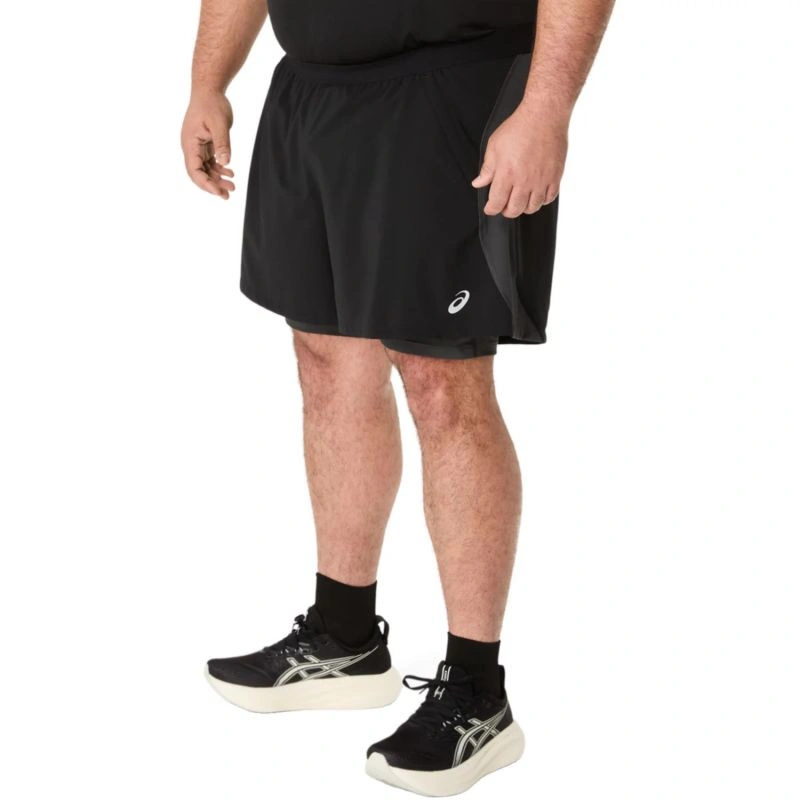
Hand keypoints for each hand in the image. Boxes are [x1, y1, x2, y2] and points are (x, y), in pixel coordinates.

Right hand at [181, 91, 235, 198]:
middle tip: (228, 195)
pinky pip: (210, 162)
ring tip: (232, 187)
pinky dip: (219, 169)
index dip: (206, 184)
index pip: (194, 171)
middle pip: (199, 173)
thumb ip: (222, 144)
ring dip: (217, 179)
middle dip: (213, 185)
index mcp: (190, 144)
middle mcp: (191, 147)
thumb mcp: (219, 124)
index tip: (218, 192)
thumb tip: (225, 162)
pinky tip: (230, 173)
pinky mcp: (204, 144)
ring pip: (205, 169)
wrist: (209, 90)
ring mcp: (197, 146)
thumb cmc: (212, 104)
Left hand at [472, 100, 568, 217]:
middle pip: (514, 210)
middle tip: (504, 206)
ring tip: (520, 200)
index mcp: (507, 174)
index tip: (490, 208)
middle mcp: (524, 180)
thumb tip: (478, 183)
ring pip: (532, 207)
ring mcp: (541, 180)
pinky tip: (536, 194)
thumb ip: (487, 168)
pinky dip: (542, 200)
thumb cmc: (519, 127)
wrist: (544, 115)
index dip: (491, 209)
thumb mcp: (495, 146)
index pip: (497, 203)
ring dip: (524, 207)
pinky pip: (549, 198)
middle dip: (506, 211)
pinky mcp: (555, 176)